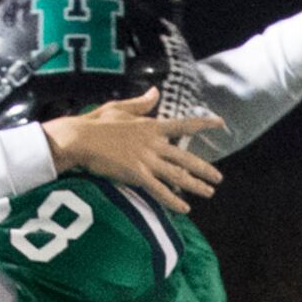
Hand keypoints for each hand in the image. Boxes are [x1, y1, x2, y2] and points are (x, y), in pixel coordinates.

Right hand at [44, 90, 222, 212]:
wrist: (80, 138)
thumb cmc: (95, 122)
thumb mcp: (120, 107)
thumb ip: (141, 103)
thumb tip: (156, 92)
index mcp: (151, 125)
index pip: (184, 125)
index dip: (204, 124)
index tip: (221, 124)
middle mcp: (153, 143)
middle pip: (185, 157)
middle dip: (204, 168)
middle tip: (218, 178)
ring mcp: (146, 160)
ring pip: (177, 175)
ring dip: (195, 185)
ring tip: (209, 193)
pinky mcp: (136, 175)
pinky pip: (159, 190)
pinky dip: (173, 201)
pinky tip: (184, 209)